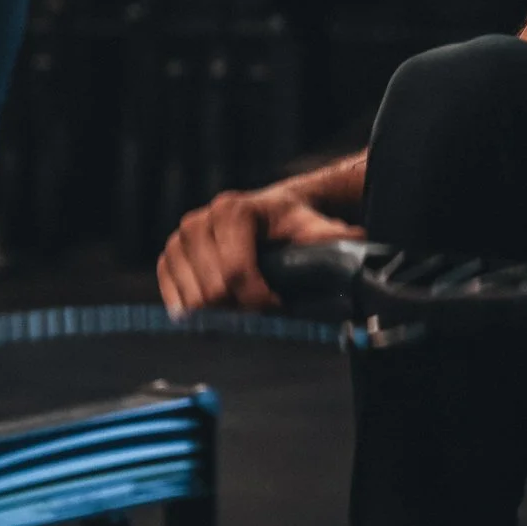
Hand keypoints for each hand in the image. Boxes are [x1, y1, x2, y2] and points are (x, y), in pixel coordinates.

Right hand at [157, 186, 360, 315]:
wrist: (267, 212)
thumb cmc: (291, 222)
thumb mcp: (313, 226)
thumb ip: (332, 237)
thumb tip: (358, 244)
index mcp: (233, 211)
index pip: (236, 273)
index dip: (258, 299)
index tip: (279, 307)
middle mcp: (199, 221)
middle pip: (212, 291)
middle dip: (240, 309)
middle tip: (264, 310)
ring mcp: (179, 239)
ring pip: (191, 301)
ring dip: (218, 314)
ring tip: (245, 308)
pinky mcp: (168, 256)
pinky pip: (174, 298)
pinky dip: (194, 312)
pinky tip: (219, 308)